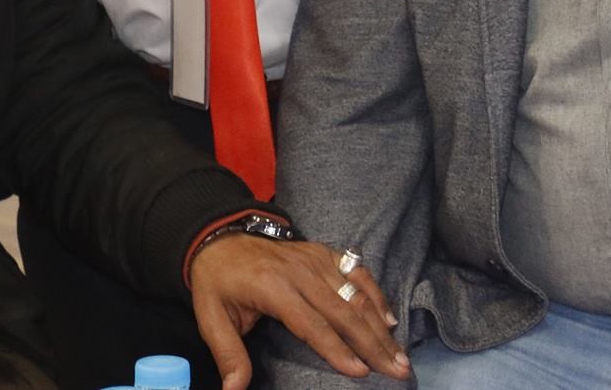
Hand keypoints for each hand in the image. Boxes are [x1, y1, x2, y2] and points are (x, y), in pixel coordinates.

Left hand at [189, 235, 408, 388]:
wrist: (219, 238)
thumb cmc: (218, 283)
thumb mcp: (211, 318)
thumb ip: (228, 355)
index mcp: (273, 287)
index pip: (312, 324)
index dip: (337, 349)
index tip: (360, 372)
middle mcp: (300, 271)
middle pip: (343, 311)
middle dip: (372, 344)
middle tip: (398, 371)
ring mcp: (314, 259)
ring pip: (355, 294)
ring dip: (380, 326)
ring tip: (400, 354)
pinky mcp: (322, 252)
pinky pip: (355, 271)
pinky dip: (375, 294)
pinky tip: (388, 318)